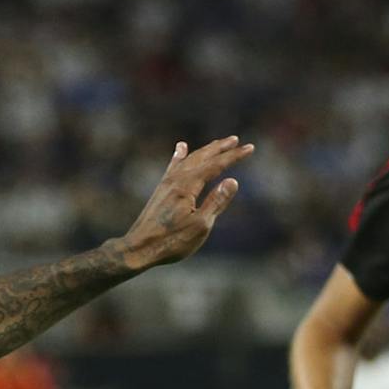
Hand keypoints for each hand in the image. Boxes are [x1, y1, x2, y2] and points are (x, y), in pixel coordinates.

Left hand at [114, 137, 255, 271]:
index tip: (250, 148)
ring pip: (189, 159)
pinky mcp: (161, 190)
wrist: (138, 248)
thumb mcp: (200, 225)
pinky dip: (180, 156)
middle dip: (220, 148)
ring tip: (217, 144)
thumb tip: (233, 180)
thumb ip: (216, 202)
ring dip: (205, 151)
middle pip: (202, 157)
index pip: (216, 165)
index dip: (234, 156)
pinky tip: (181, 148)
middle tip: (235, 140)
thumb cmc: (171, 241)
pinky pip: (173, 166)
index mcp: (188, 185)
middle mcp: (176, 179)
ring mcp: (166, 183)